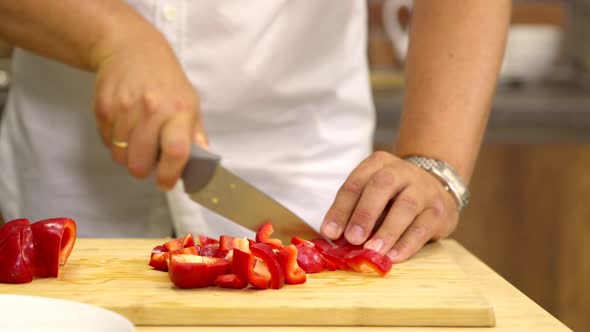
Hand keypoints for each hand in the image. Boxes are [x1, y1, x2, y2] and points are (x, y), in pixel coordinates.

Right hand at [92, 33, 206, 190]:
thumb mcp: (190, 102)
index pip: (176, 151)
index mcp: (179, 110)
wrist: (132, 48)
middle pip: (140, 162)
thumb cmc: (166, 80)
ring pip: (121, 156)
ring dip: (128, 155)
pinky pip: (106, 142)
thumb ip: (196, 135)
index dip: (170, 174)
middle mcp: (152, 109)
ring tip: (137, 139)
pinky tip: (124, 125)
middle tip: (148, 160)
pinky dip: (114, 142)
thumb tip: (204, 164)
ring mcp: (125, 109)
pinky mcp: (103, 107)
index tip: (166, 183)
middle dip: (143, 169)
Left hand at [320, 151, 459, 262]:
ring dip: (386, 232)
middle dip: (364, 214)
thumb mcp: (371, 195)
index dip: (341, 209)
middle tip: (352, 239)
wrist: (438, 188)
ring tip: (372, 251)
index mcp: (378, 164)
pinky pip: (422, 227)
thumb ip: (353, 211)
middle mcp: (401, 171)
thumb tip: (334, 237)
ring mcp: (423, 189)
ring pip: (405, 207)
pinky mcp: (439, 211)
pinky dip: (406, 244)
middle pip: (382, 186)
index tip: (329, 232)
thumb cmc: (394, 196)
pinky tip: (394, 257)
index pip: (356, 183)